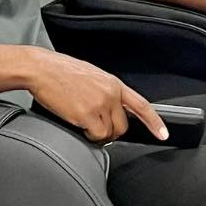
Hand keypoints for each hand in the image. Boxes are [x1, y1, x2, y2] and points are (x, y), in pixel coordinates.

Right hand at [25, 48, 167, 142]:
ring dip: (97, 134)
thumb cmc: (60, 71)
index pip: (141, 105)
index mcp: (113, 83)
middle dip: (111, 131)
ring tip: (82, 121)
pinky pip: (95, 136)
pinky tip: (78, 125)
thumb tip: (110, 108)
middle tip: (95, 127)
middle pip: (122, 127)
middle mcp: (110, 94)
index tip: (163, 133)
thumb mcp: (91, 76)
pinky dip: (88, 136)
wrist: (41, 69)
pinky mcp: (86, 115)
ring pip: (108, 133)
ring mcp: (99, 104)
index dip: (154, 121)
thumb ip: (106, 91)